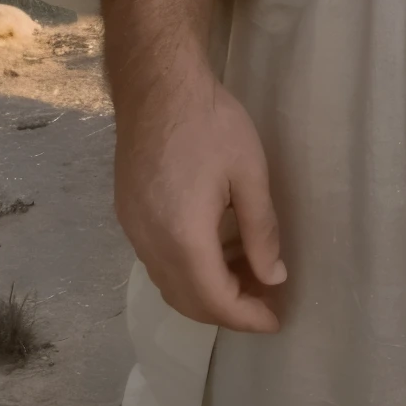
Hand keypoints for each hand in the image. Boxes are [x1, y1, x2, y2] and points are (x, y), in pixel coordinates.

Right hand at [102, 0, 286, 331]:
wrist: (157, 86)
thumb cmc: (211, 124)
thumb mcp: (249, 173)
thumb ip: (262, 230)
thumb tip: (274, 277)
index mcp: (182, 237)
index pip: (214, 299)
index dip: (247, 316)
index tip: (277, 320)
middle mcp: (150, 245)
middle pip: (188, 301)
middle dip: (228, 310)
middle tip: (267, 300)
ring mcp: (133, 232)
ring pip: (170, 285)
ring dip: (207, 292)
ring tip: (249, 276)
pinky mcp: (128, 216)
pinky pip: (158, 263)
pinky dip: (188, 271)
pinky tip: (217, 251)